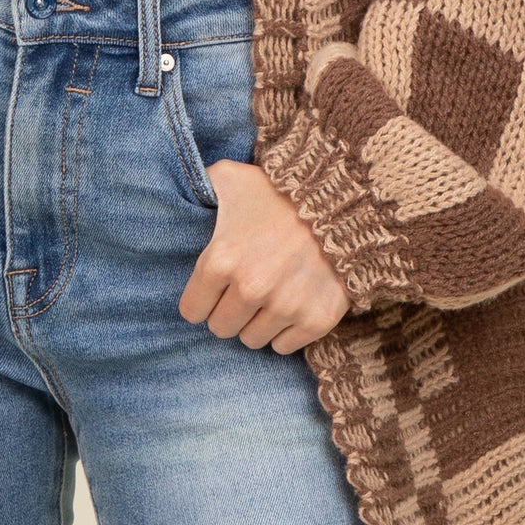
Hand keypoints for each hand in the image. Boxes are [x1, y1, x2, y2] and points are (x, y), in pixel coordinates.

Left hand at [178, 159, 350, 352]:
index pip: (192, 310)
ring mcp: (285, 307)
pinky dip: (284, 332)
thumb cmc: (280, 190)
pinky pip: (284, 347)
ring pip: (252, 340)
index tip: (214, 288)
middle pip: (221, 328)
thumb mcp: (231, 177)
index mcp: (221, 260)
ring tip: (268, 295)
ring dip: (256, 322)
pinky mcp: (315, 320)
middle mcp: (250, 289)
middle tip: (243, 290)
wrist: (343, 201)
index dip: (201, 299)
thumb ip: (200, 185)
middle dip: (227, 311)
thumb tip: (182, 188)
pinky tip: (289, 305)